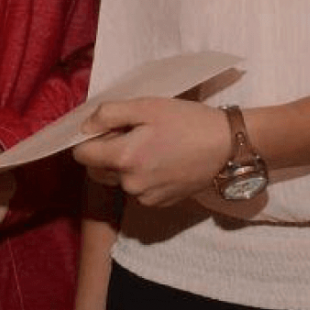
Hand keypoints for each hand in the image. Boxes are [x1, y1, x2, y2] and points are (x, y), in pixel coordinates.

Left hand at [73, 98, 230, 207]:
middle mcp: (130, 185)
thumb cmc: (187, 121)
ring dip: (124, 163)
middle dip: (105, 151)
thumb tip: (85, 126)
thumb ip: (110, 114)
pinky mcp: (161, 203)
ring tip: (151, 143)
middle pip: (97, 169)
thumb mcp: (147, 106)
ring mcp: (146, 198)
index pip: (82, 156)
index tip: (105, 126)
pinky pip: (138, 188)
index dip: (88, 138)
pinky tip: (162, 158)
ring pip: (118, 179)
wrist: (226, 146)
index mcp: (124, 159)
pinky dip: (141, 174)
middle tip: (131, 131)